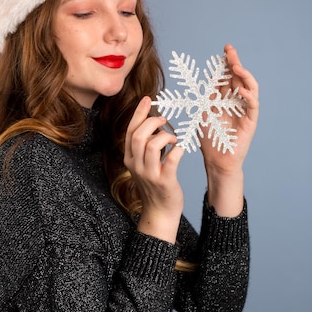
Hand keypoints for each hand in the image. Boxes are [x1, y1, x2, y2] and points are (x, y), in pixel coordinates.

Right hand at [124, 96, 183, 242]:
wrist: (160, 212)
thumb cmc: (155, 185)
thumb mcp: (144, 164)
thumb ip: (145, 146)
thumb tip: (154, 123)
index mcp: (130, 158)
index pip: (130, 131)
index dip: (139, 113)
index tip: (147, 99)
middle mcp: (136, 165)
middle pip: (138, 136)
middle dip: (152, 122)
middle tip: (165, 120)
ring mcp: (149, 174)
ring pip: (152, 146)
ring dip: (165, 136)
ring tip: (173, 139)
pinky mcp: (164, 181)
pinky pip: (170, 160)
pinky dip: (177, 151)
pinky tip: (180, 150)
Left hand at [200, 44, 258, 174]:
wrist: (216, 159)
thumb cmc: (209, 137)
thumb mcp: (202, 112)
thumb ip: (203, 97)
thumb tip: (195, 82)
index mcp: (224, 97)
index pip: (227, 76)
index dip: (226, 63)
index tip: (224, 50)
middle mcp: (236, 100)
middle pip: (238, 77)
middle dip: (235, 62)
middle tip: (230, 51)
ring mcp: (245, 109)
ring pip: (249, 87)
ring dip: (244, 75)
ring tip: (236, 67)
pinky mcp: (250, 120)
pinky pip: (252, 105)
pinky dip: (248, 96)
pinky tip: (241, 89)